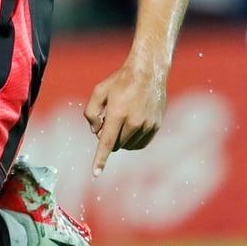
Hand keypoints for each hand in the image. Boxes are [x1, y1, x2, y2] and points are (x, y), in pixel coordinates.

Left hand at [83, 57, 166, 175]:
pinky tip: (131, 127)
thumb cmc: (120, 80)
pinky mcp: (155, 126)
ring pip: (128, 145)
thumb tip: (95, 132)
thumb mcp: (99, 91)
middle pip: (116, 144)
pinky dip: (132, 140)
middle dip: (108, 138)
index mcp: (118, 113)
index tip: (96, 174)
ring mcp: (147, 125)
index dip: (100, 160)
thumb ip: (91, 112)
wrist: (148, 71)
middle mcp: (134, 122)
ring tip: (122, 119)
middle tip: (109, 120)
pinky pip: (140, 143)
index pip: (107, 142)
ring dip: (121, 139)